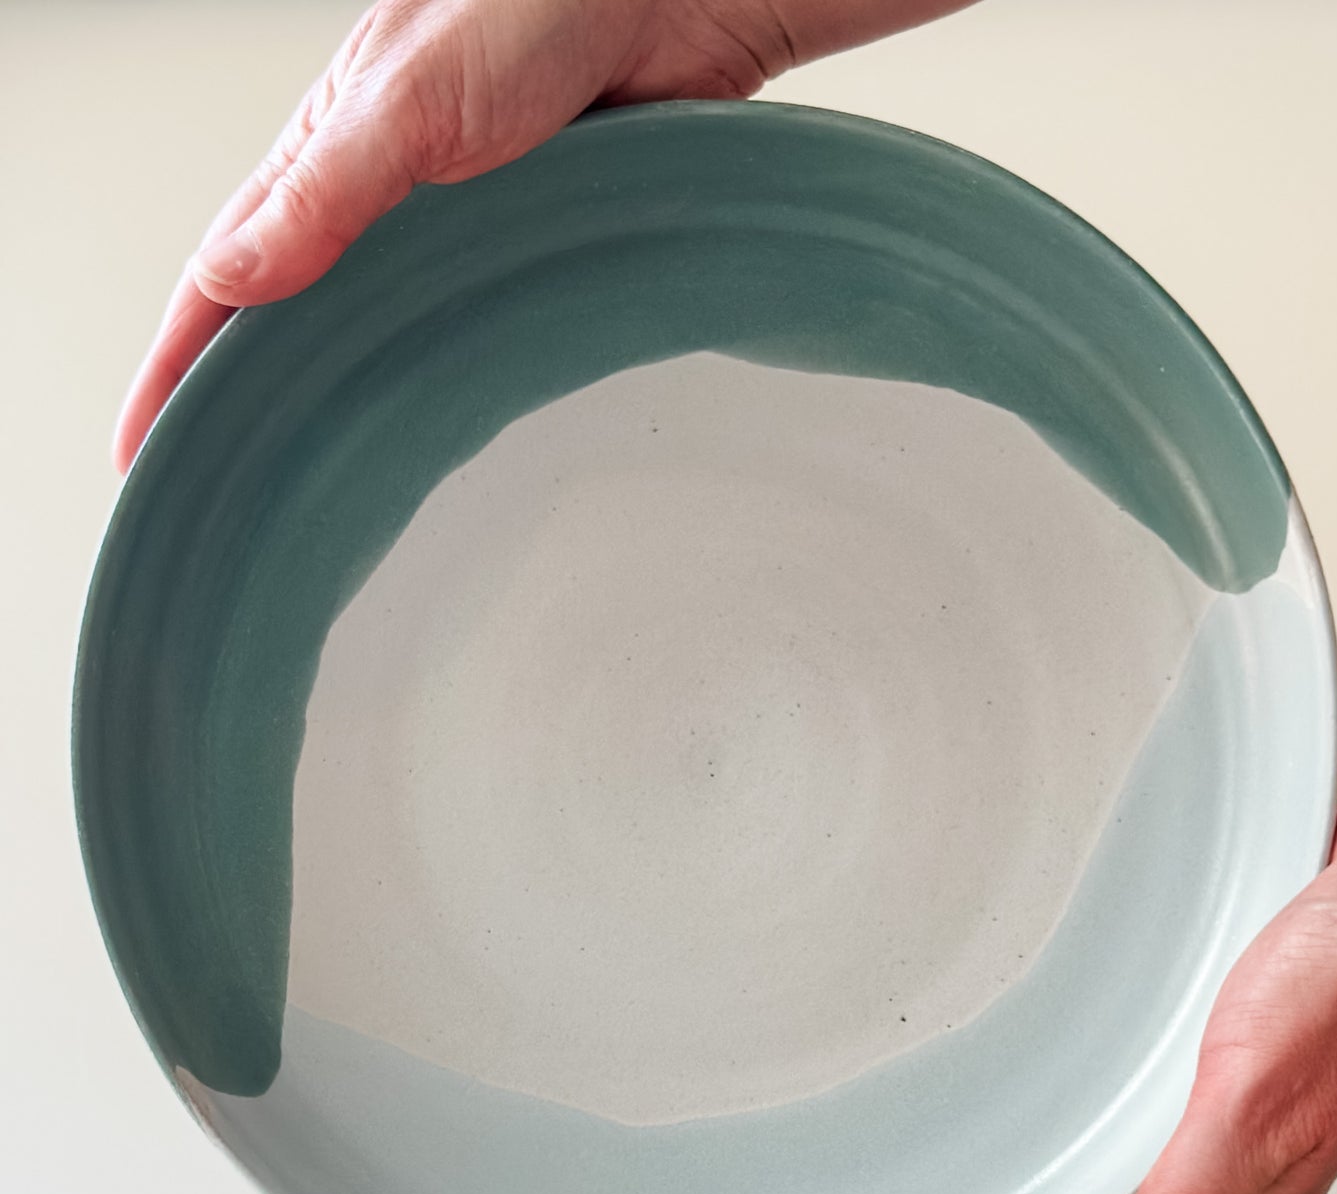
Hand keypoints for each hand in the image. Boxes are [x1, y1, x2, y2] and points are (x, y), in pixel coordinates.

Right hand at [112, 0, 969, 470]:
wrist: (673, 5)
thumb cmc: (544, 8)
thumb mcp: (412, 100)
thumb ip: (328, 192)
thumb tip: (233, 275)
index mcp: (326, 157)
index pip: (223, 281)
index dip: (180, 369)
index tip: (149, 451)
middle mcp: (378, 202)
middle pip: (291, 321)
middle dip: (251, 404)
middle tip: (229, 489)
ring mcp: (450, 235)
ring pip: (376, 336)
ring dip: (343, 402)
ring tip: (316, 485)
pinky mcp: (520, 253)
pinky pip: (462, 333)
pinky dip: (437, 381)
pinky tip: (435, 430)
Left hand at [910, 762, 1336, 1193]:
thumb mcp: (1254, 1104)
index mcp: (1237, 1186)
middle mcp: (1227, 1152)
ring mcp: (1222, 1099)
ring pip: (1120, 1163)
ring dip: (1052, 1180)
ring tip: (981, 1190)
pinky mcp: (1218, 1045)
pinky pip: (1140, 1098)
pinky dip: (1090, 1112)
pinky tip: (1062, 1097)